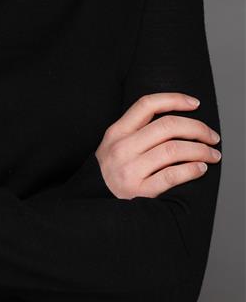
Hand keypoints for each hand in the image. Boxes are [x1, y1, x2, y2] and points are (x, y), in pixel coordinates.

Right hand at [95, 92, 221, 199]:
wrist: (89, 202)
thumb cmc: (109, 172)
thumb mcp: (113, 144)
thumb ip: (136, 130)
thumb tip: (175, 120)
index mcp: (117, 131)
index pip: (147, 104)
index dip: (174, 99)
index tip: (196, 104)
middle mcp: (123, 148)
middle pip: (166, 126)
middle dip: (197, 128)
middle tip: (212, 136)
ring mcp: (130, 170)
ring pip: (173, 150)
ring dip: (200, 150)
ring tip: (212, 154)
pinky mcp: (139, 192)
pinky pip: (171, 176)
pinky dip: (191, 170)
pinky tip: (201, 169)